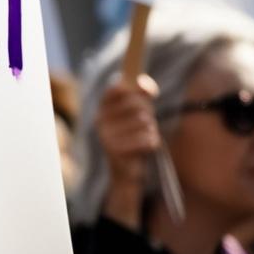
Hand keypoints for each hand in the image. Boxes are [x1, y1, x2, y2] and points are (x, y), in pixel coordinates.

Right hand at [96, 75, 159, 228]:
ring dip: (151, 131)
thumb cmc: (134, 138)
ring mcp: (106, 135)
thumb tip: (143, 82)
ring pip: (144, 122)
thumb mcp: (138, 114)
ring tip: (144, 138)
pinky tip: (146, 148)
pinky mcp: (115, 150)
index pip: (118, 88)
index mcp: (102, 109)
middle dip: (149, 114)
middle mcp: (100, 120)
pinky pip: (147, 138)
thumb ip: (141, 95)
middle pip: (136, 103)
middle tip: (146, 125)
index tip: (148, 95)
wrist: (126, 172)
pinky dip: (153, 143)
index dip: (137, 89)